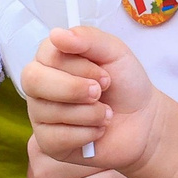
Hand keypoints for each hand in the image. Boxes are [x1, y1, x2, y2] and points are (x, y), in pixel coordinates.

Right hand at [20, 26, 163, 174]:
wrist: (143, 120)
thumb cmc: (125, 84)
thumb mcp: (115, 52)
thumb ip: (88, 38)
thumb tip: (57, 34)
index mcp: (52, 60)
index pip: (46, 54)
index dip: (76, 65)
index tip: (103, 73)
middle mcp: (41, 86)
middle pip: (33, 81)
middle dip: (73, 88)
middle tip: (100, 92)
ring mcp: (41, 115)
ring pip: (49, 111)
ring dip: (89, 113)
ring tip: (106, 113)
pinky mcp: (49, 143)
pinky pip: (56, 137)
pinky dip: (87, 133)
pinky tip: (98, 130)